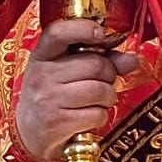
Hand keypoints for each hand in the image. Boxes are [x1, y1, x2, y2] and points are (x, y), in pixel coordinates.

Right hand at [13, 19, 140, 161]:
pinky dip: (101, 116)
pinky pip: (97, 114)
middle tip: (102, 81)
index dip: (83, 29)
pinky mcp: (57, 122)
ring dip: (108, 96)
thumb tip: (131, 60)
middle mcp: (42, 75)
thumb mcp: (65, 71)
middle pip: (95, 65)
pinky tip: (89, 115)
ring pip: (99, 90)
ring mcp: (48, 99)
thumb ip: (99, 60)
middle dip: (109, 74)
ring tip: (99, 100)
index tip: (100, 34)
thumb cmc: (52, 95)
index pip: (58, 33)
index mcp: (42, 55)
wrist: (29, 132)